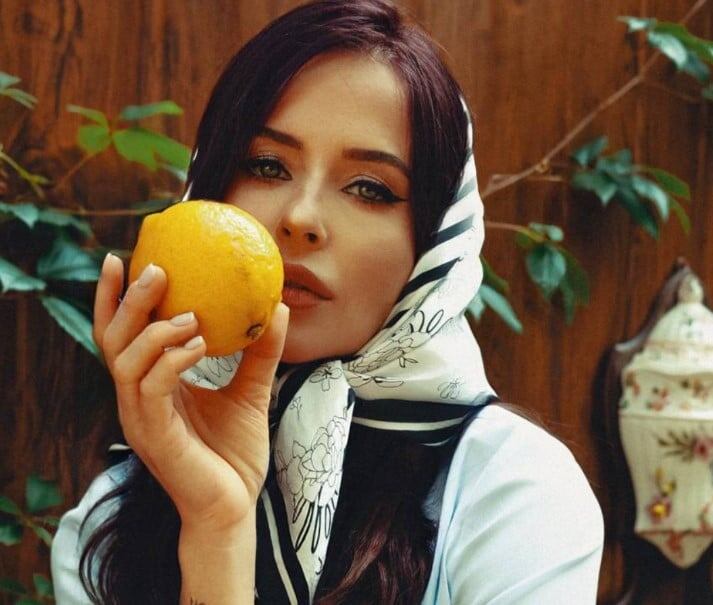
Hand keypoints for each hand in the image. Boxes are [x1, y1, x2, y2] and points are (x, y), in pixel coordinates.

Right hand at [93, 254, 288, 530]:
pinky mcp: (153, 437)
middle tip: (154, 268)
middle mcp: (137, 399)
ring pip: (125, 361)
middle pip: (112, 340)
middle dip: (127, 300)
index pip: (123, 335)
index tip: (125, 257)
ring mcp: (140, 419)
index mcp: (151, 386)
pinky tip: (199, 344)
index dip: (116, 298)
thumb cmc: (234, 454)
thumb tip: (277, 306)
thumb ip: (259, 352)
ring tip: (191, 315)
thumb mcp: (251, 392)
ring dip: (155, 329)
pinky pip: (152, 388)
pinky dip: (170, 360)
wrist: (234, 508)